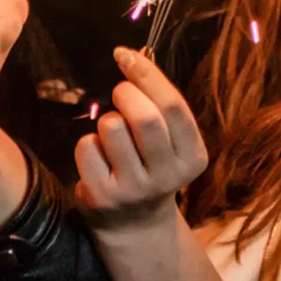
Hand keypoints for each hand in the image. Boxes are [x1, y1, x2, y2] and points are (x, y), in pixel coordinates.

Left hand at [75, 48, 208, 227]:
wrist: (134, 224)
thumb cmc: (149, 166)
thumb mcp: (169, 142)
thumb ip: (158, 105)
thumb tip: (131, 56)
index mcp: (193, 157)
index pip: (173, 106)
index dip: (146, 74)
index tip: (124, 55)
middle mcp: (168, 176)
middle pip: (144, 117)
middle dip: (124, 94)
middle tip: (118, 94)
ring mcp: (134, 189)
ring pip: (111, 128)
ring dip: (106, 121)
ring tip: (112, 136)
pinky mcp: (102, 196)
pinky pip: (87, 147)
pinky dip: (88, 143)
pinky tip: (98, 159)